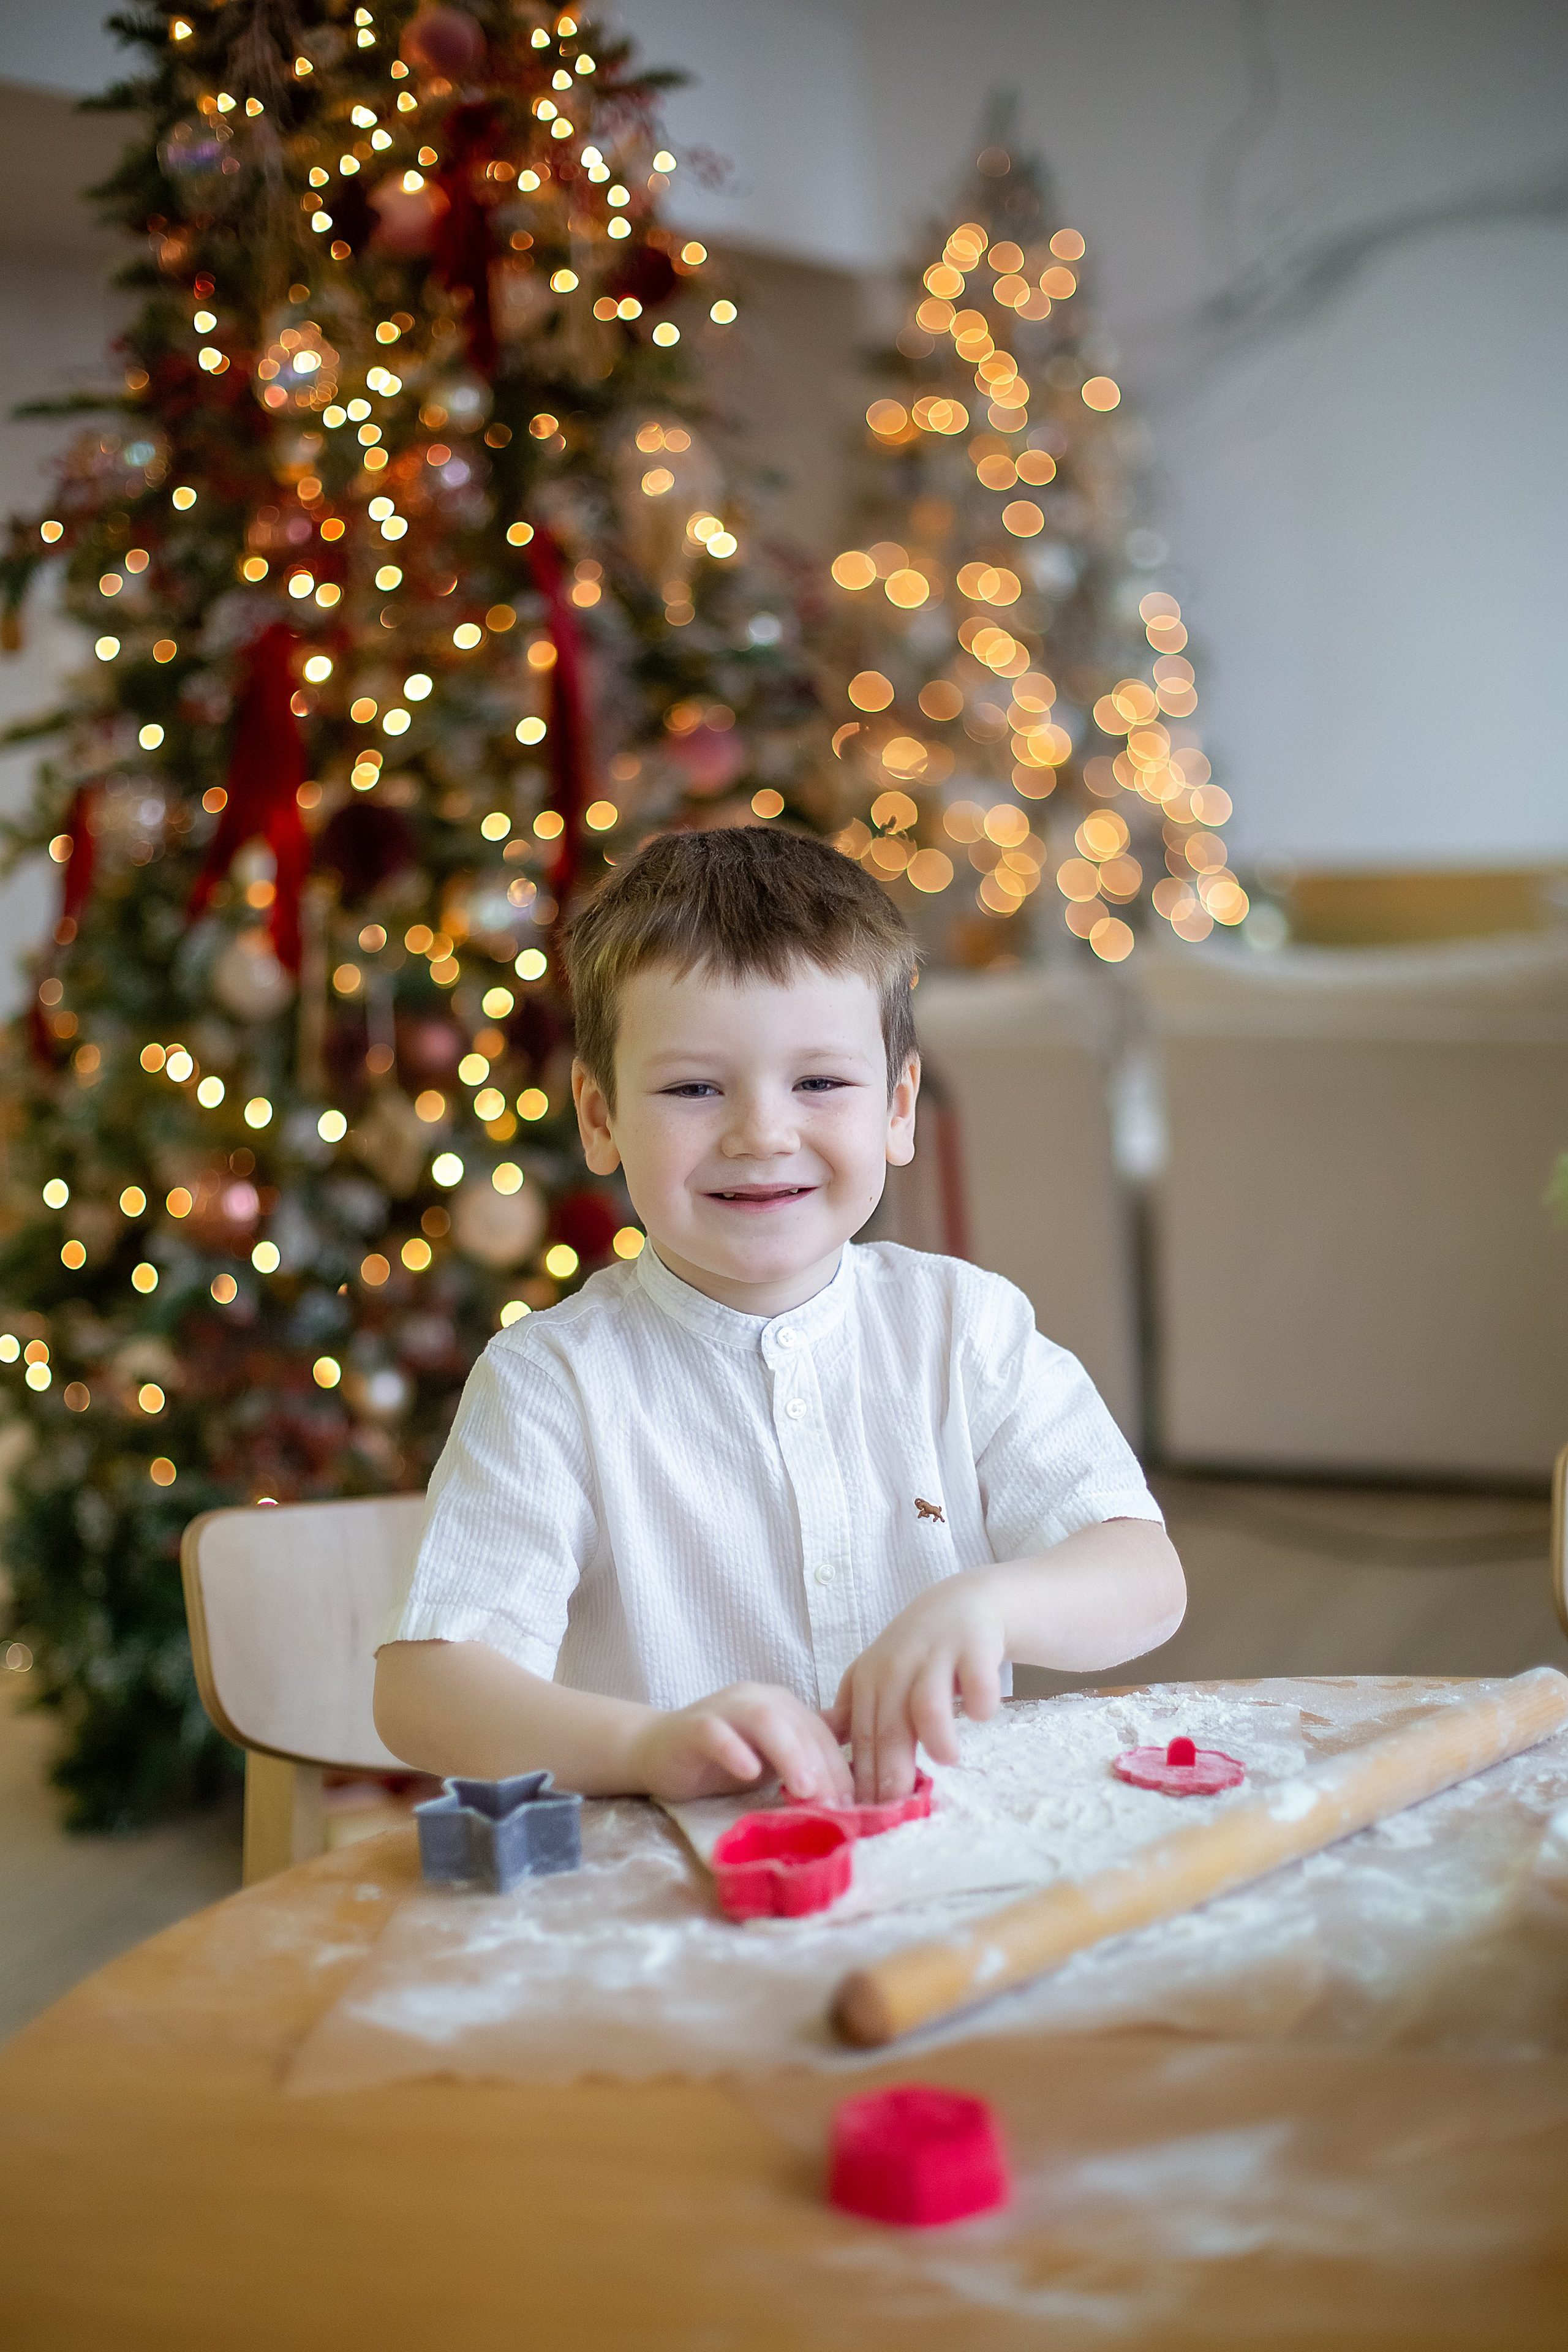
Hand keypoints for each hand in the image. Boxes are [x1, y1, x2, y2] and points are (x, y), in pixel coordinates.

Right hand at [627, 1681, 854, 1805]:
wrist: (658, 1751)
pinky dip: (734, 1749)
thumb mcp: (773, 1762)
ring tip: (806, 1791)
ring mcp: (725, 1708)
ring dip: (789, 1754)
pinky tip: (749, 1772)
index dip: (842, 1771)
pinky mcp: (693, 1725)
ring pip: (765, 1720)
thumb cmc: (723, 1760)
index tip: (857, 1810)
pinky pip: (715, 1732)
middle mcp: (759, 1699)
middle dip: (823, 1768)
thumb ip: (808, 1761)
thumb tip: (862, 1778)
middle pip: (800, 1727)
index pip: (822, 1736)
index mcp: (784, 1707)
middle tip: (838, 1808)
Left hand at [826, 1574, 1005, 1801]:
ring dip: (935, 1735)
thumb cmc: (919, 1652)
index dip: (862, 1779)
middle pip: (889, 1727)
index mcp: (868, 1678)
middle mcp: (897, 1665)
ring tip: (946, 1759)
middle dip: (891, 1773)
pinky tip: (980, 1715)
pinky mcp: (975, 1645)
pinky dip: (979, 1700)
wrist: (965, 1603)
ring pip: (925, 1702)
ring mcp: (935, 1654)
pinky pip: (976, 1679)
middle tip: (900, 1810)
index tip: (866, 1816)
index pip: (861, 1736)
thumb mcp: (879, 1677)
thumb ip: (854, 1715)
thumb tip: (817, 1758)